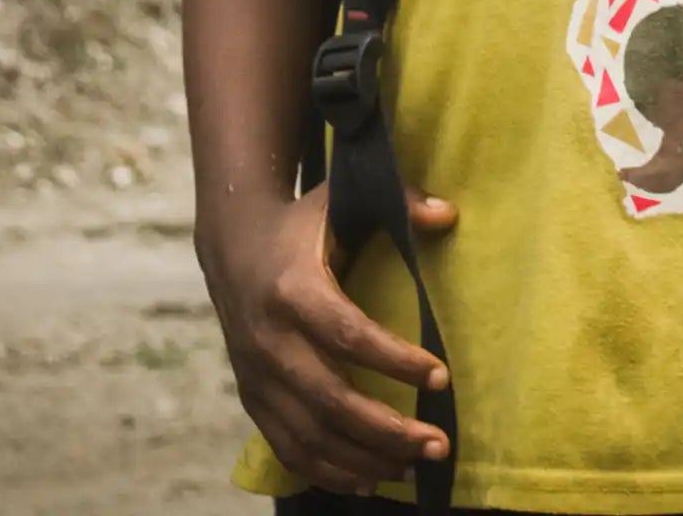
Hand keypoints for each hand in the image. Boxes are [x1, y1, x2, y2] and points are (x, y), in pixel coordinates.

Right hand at [200, 180, 458, 494]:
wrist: (233, 245)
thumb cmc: (302, 225)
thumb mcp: (341, 203)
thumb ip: (398, 201)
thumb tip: (449, 215)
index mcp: (293, 290)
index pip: (348, 336)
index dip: (395, 361)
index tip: (442, 377)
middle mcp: (269, 339)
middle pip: (331, 401)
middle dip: (388, 430)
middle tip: (439, 443)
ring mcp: (256, 376)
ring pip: (310, 436)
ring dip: (365, 459)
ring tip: (416, 467)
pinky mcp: (251, 398)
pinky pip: (287, 449)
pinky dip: (327, 473)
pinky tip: (368, 480)